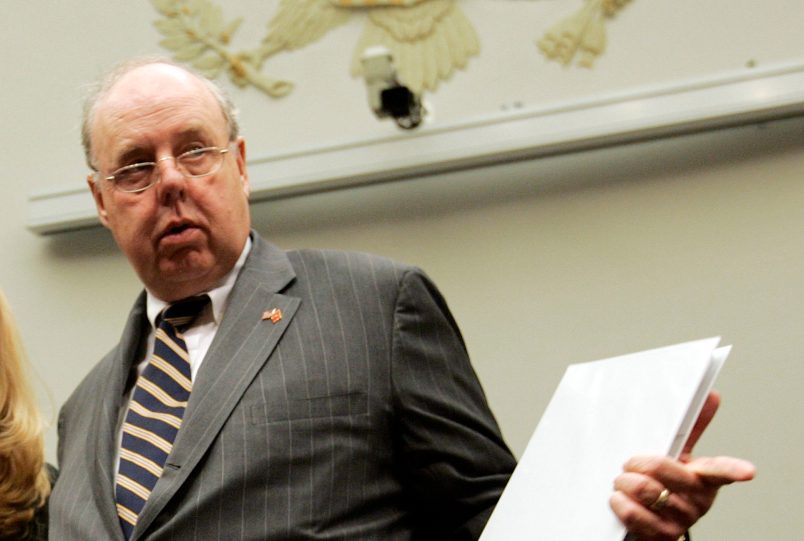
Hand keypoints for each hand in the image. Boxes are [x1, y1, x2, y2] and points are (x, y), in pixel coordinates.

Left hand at [609, 391, 755, 540]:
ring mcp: (681, 520)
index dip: (735, 469)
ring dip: (624, 482)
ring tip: (624, 483)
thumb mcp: (679, 456)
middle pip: (661, 468)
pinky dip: (619, 502)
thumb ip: (691, 427)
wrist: (652, 524)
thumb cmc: (667, 484)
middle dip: (636, 463)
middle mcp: (697, 500)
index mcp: (704, 477)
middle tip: (629, 465)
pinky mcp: (662, 536)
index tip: (748, 471)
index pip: (721, 469)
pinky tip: (621, 500)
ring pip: (643, 490)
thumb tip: (712, 395)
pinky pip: (633, 513)